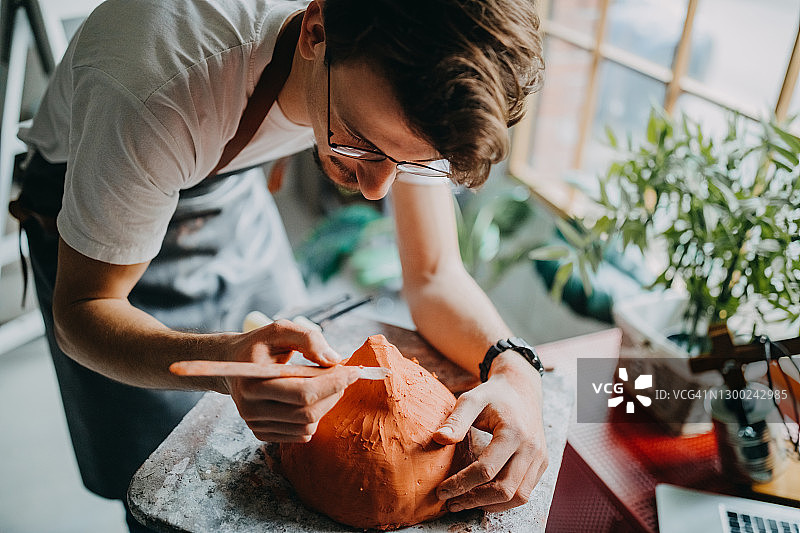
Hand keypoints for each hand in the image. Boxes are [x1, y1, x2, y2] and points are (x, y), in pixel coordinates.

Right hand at [225, 319, 359, 442]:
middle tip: (343, 375)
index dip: (334, 382)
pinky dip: (314, 417)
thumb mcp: (280, 329)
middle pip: (308, 412)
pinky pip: (301, 434)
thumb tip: (334, 360)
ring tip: (324, 383)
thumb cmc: (259, 345)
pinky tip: (310, 398)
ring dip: (326, 405)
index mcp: (253, 381)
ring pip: (307, 426)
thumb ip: (308, 338)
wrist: (231, 364)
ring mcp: (256, 424)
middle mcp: (251, 408)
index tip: (354, 370)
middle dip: (334, 393)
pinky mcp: (263, 433)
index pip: (303, 391)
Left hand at [432, 350, 547, 512]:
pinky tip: (483, 497)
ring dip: (490, 505)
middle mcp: (531, 447)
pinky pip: (525, 492)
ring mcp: (540, 457)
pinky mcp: (542, 464)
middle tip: (451, 503)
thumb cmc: (493, 395)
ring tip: (465, 502)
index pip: (486, 469)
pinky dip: (504, 500)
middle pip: (504, 489)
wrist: (522, 388)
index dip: (461, 484)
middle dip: (474, 500)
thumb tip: (438, 439)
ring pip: (518, 496)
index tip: (441, 491)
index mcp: (513, 431)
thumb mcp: (472, 399)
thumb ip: (456, 419)